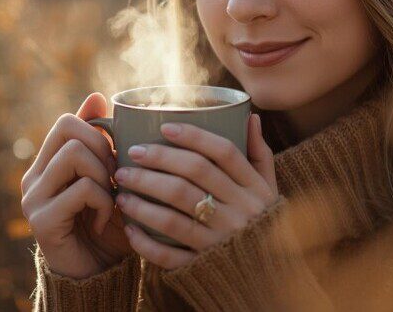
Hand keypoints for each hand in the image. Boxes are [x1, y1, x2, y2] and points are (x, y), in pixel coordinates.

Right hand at [20, 92, 133, 279]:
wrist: (99, 275)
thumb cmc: (108, 225)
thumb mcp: (109, 178)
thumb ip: (101, 142)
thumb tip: (97, 95)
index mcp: (47, 164)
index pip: (66, 121)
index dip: (98, 131)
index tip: (114, 158)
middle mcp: (34, 178)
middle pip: (68, 129)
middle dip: (103, 149)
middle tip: (114, 178)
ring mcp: (34, 199)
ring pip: (74, 155)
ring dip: (104, 174)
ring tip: (111, 198)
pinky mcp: (42, 221)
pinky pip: (81, 189)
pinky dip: (103, 202)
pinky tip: (105, 219)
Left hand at [112, 113, 278, 269]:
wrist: (271, 275)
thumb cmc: (263, 222)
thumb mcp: (269, 189)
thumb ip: (260, 154)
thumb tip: (251, 117)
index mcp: (254, 189)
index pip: (224, 152)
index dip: (193, 136)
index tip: (164, 127)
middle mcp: (239, 213)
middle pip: (194, 177)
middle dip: (158, 161)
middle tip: (132, 154)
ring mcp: (221, 241)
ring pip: (175, 216)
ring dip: (143, 201)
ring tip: (121, 189)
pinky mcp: (205, 267)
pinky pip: (171, 256)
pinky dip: (147, 243)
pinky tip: (129, 229)